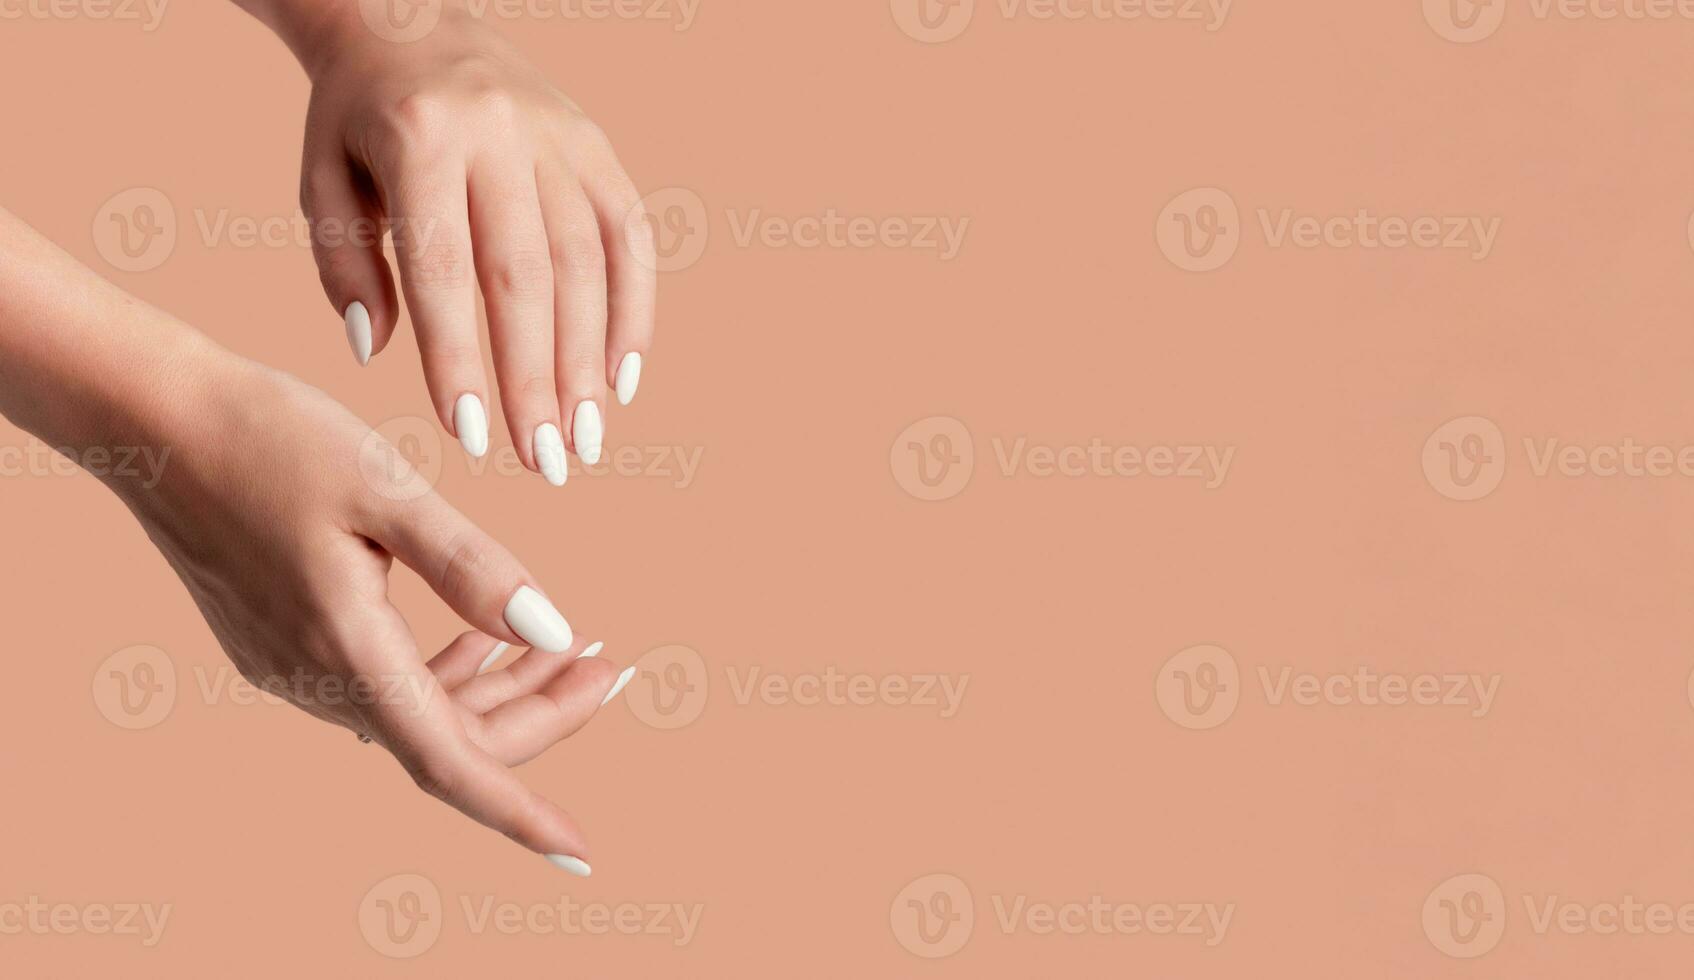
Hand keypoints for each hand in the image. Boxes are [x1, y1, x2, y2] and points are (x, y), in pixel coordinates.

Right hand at [111, 340, 634, 870]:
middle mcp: (315, 679)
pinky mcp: (279, 645)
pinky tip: (486, 639)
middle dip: (542, 714)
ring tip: (570, 646)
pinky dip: (447, 673)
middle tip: (613, 667)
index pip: (451, 765)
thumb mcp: (389, 488)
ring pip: (419, 712)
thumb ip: (473, 568)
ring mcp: (291, 668)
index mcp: (347, 650)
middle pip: (450, 739)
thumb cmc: (271, 437)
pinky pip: (382, 687)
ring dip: (500, 691)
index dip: (521, 813)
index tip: (581, 853)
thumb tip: (555, 633)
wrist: (152, 418)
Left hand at [287, 3, 656, 482]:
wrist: (413, 18)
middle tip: (544, 463)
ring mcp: (560, 137)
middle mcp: (499, 133)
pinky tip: (624, 380)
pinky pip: (628, 237)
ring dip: (590, 362)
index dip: (459, 358)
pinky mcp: (598, 146)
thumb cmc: (357, 119)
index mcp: (420, 138)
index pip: (442, 269)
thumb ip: (342, 266)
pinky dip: (633, 312)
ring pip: (586, 264)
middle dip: (537, 379)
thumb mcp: (321, 179)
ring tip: (584, 440)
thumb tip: (380, 351)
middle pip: (527, 276)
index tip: (469, 436)